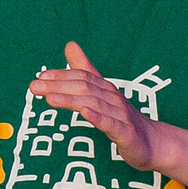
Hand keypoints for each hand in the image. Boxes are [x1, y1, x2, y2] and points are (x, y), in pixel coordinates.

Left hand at [28, 41, 162, 169]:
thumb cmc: (123, 117)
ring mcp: (121, 116)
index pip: (82, 77)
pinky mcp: (127, 134)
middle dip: (58, 86)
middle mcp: (113, 99)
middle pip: (85, 88)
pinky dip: (99, 118)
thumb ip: (85, 70)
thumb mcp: (102, 93)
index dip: (61, 76)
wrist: (153, 143)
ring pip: (95, 105)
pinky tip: (85, 113)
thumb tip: (70, 45)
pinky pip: (112, 125)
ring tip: (50, 99)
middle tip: (34, 87)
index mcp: (105, 89)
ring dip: (71, 101)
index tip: (40, 76)